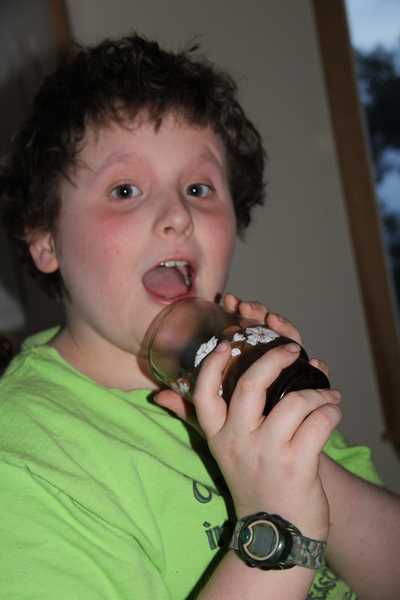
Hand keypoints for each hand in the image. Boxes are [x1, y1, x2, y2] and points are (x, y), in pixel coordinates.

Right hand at [155, 293, 341, 538]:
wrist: (277, 533)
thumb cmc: (252, 480)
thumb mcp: (221, 450)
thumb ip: (195, 418)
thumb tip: (160, 395)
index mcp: (218, 434)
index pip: (205, 393)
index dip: (213, 364)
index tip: (227, 343)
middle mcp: (238, 441)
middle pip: (251, 385)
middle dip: (275, 359)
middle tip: (292, 349)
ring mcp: (268, 453)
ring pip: (294, 402)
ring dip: (318, 393)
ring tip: (327, 395)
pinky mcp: (296, 465)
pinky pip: (318, 423)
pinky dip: (331, 412)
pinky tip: (333, 412)